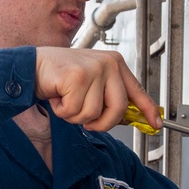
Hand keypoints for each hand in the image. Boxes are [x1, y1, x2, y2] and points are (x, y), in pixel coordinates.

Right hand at [34, 47, 161, 132]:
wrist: (33, 66)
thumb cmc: (61, 77)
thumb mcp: (92, 83)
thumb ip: (109, 97)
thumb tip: (127, 118)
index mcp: (115, 64)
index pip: (137, 91)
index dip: (148, 110)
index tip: (155, 124)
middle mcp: (108, 64)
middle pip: (118, 109)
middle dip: (101, 123)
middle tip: (87, 122)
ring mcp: (93, 69)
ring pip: (93, 113)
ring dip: (75, 115)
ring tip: (67, 99)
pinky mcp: (77, 77)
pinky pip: (74, 111)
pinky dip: (62, 110)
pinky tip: (58, 96)